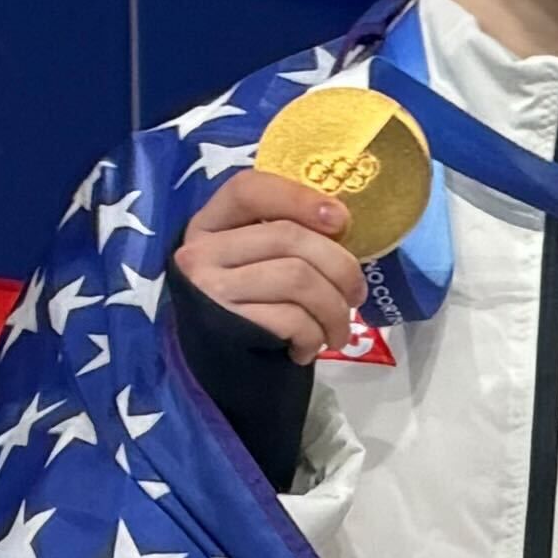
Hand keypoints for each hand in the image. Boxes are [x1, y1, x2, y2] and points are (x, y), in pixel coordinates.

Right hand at [173, 163, 368, 357]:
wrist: (216, 368)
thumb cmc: (249, 306)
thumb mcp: (256, 262)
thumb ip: (286, 236)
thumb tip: (341, 226)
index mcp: (210, 223)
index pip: (248, 189)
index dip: (298, 197)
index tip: (341, 220)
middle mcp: (200, 251)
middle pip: (288, 236)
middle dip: (341, 268)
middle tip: (357, 295)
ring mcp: (209, 288)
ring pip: (298, 278)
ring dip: (334, 310)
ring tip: (338, 331)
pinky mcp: (224, 326)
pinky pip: (291, 319)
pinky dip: (313, 336)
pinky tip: (307, 348)